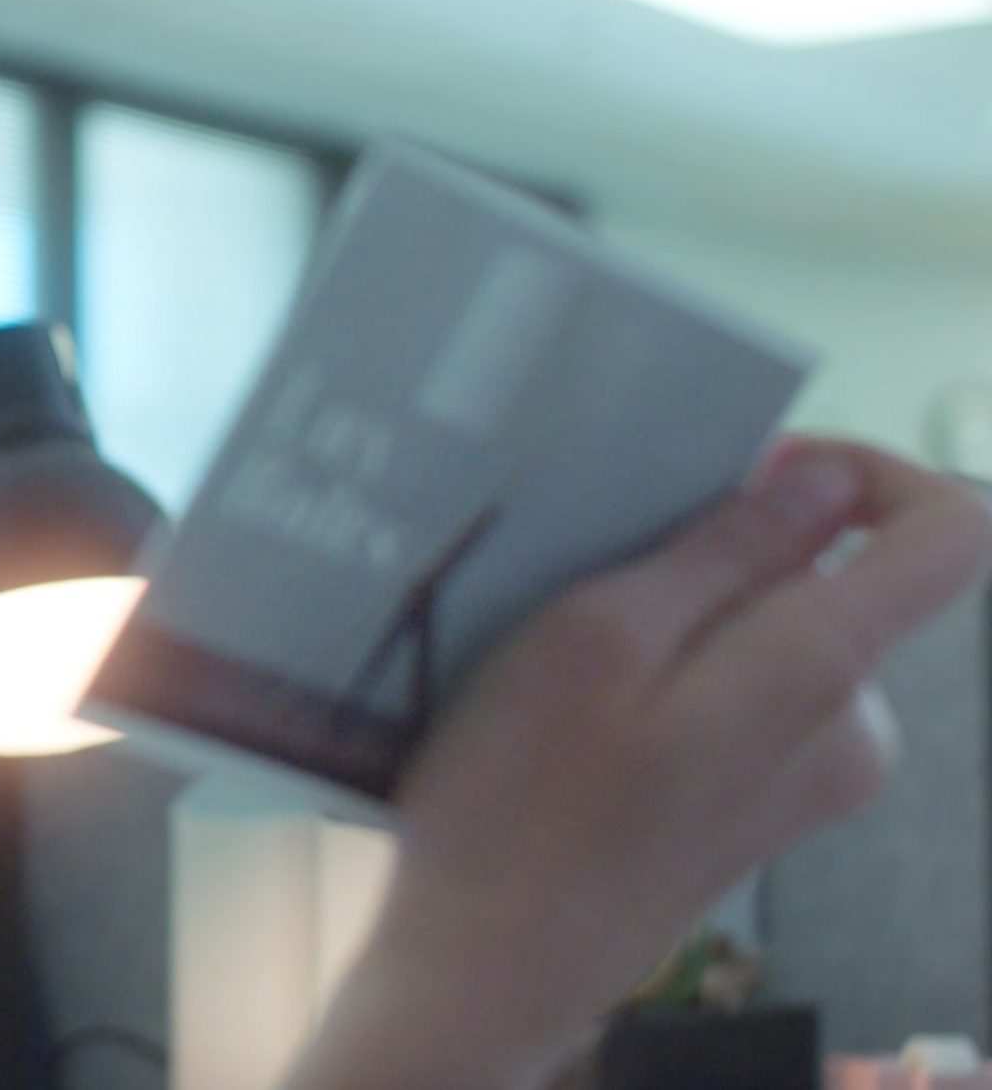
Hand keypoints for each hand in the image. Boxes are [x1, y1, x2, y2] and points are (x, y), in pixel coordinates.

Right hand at [290, 438, 991, 1089]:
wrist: (489, 965)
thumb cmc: (520, 796)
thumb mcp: (596, 636)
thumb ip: (723, 553)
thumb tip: (826, 482)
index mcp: (822, 672)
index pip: (950, 534)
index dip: (869, 469)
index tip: (755, 471)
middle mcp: (852, 728)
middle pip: (843, 581)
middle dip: (734, 551)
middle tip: (598, 575)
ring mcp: (813, 779)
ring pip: (784, 638)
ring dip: (691, 615)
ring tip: (570, 649)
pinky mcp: (764, 811)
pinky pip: (751, 698)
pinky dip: (681, 673)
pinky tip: (583, 709)